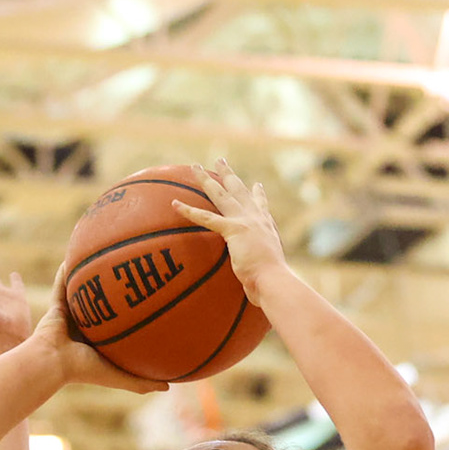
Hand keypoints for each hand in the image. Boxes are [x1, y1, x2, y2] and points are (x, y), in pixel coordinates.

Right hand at [24, 264, 166, 394]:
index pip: (116, 326)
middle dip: (112, 292)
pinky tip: (77, 253)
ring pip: (81, 293)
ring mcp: (69, 317)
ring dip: (89, 278)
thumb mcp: (118, 376)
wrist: (52, 364)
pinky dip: (67, 271)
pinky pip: (61, 285)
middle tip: (130, 274)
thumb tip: (170, 387)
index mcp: (97, 343)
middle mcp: (83, 328)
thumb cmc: (84, 371)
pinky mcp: (55, 307)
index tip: (145, 303)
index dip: (129, 315)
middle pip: (100, 306)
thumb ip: (141, 382)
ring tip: (103, 258)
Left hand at [171, 159, 288, 302]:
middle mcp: (256, 219)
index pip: (261, 207)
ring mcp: (245, 222)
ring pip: (221, 195)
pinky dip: (189, 211)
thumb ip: (260, 271)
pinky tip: (175, 204)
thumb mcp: (267, 273)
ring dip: (207, 180)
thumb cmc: (270, 284)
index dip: (257, 195)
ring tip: (195, 167)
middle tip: (220, 161)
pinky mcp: (233, 229)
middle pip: (239, 191)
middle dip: (229, 175)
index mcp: (265, 228)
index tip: (256, 185)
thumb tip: (257, 288)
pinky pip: (206, 217)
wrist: (274, 281)